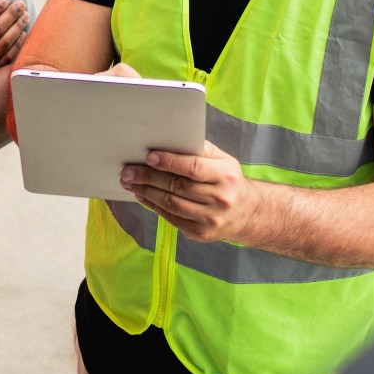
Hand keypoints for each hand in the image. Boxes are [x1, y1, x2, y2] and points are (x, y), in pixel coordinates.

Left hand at [120, 141, 253, 243]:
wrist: (246, 213)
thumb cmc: (227, 180)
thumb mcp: (223, 160)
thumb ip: (200, 150)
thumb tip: (169, 141)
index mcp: (226, 176)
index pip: (193, 168)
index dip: (169, 162)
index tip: (148, 157)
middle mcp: (220, 199)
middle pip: (177, 186)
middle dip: (148, 178)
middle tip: (127, 171)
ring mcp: (210, 219)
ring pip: (171, 204)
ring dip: (146, 192)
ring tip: (129, 182)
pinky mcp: (200, 233)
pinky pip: (171, 218)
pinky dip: (153, 205)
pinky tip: (142, 195)